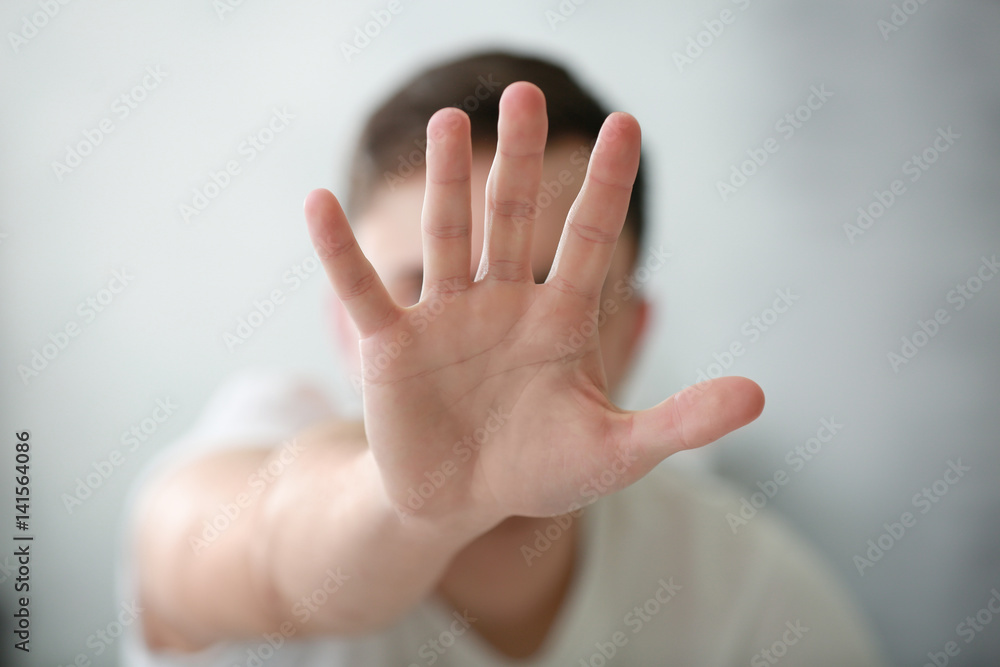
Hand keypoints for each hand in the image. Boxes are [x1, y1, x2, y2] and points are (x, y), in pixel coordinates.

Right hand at [305, 82, 763, 531]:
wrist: (461, 503)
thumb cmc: (539, 471)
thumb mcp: (616, 451)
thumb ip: (682, 421)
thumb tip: (761, 394)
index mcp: (558, 321)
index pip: (590, 240)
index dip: (607, 187)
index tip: (629, 125)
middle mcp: (502, 304)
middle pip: (514, 217)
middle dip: (519, 158)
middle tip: (526, 94)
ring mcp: (445, 318)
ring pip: (448, 236)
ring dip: (445, 182)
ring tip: (448, 121)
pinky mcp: (392, 345)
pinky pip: (360, 290)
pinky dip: (338, 251)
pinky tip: (317, 202)